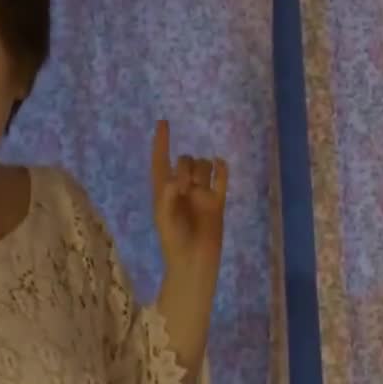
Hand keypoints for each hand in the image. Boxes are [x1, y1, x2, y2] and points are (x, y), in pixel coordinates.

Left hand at [150, 120, 228, 274]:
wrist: (195, 262)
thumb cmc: (173, 242)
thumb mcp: (164, 219)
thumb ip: (166, 197)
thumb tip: (176, 179)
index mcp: (163, 191)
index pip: (160, 161)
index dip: (161, 142)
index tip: (163, 122)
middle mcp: (182, 189)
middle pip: (185, 161)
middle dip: (185, 166)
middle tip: (185, 187)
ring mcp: (201, 194)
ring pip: (203, 166)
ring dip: (201, 169)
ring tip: (199, 188)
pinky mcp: (217, 201)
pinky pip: (221, 178)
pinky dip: (221, 169)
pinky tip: (220, 166)